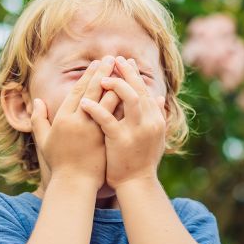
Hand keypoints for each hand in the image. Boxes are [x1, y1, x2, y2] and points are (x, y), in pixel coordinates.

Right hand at [30, 57, 115, 189]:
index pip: (78, 92)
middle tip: (111, 58)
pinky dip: (124, 104)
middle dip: (103, 73)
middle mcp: (78, 122)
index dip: (87, 77)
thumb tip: (36, 100)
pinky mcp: (106, 138)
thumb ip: (39, 119)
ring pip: (107, 102)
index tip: (95, 64)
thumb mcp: (44, 140)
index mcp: (63, 119)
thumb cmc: (59, 163)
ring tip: (123, 71)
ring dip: (116, 84)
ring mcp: (94, 130)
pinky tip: (133, 93)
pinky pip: (117, 117)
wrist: (75, 184)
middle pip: (93, 92)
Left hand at [79, 55, 167, 189]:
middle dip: (125, 72)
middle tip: (112, 59)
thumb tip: (159, 97)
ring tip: (100, 77)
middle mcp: (149, 121)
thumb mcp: (155, 137)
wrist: (137, 184)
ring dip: (114, 85)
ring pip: (128, 99)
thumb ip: (157, 116)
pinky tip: (84, 102)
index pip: (145, 90)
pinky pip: (107, 119)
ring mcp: (136, 130)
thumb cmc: (143, 161)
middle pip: (138, 89)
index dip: (134, 74)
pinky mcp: (120, 140)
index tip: (124, 61)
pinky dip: (96, 109)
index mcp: (155, 119)